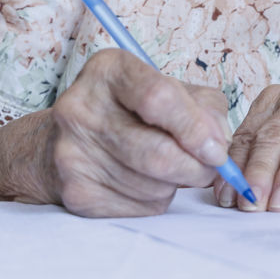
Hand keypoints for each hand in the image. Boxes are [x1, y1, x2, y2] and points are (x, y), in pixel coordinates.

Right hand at [37, 49, 231, 216]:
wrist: (62, 141)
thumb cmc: (130, 110)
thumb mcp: (170, 88)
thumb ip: (204, 108)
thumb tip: (217, 144)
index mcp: (109, 70)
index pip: (158, 98)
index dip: (195, 129)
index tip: (216, 149)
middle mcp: (81, 108)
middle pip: (157, 152)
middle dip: (197, 168)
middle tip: (210, 168)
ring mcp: (72, 153)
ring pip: (153, 186)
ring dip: (177, 184)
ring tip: (172, 169)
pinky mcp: (75, 192)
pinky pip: (138, 207)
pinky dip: (156, 199)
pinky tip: (146, 181)